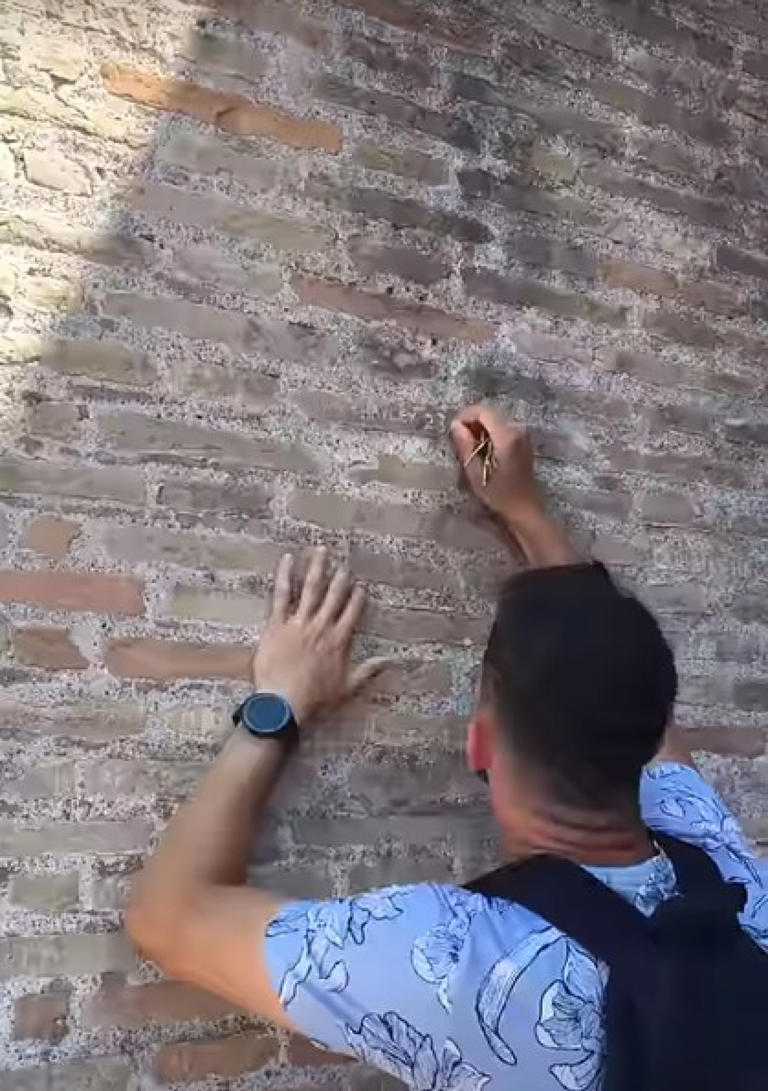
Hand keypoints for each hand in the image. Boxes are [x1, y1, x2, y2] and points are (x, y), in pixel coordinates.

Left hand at [252, 549, 386, 724]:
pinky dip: (284, 576)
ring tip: (320, 551)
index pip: (352, 613)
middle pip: (334, 596)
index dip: (357, 599)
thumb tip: (389, 661)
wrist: (284, 701)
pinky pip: (281, 595)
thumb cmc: (315, 698)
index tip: (361, 588)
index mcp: (338, 640)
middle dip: (340, 578)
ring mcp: (299, 622)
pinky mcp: (277, 623)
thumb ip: (367, 671)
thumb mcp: (347, 687)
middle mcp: (321, 626)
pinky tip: (287, 560)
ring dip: (317, 568)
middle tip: (344, 564)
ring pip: (310, 589)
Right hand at [449, 405, 542, 530]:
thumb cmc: (500, 495)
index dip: (465, 415)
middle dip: (471, 422)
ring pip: (496, 421)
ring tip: (468, 446)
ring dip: (480, 429)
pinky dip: (490, 434)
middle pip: (490, 414)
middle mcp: (517, 430)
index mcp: (507, 436)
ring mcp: (522, 436)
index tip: (453, 429)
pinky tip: (482, 450)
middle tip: (458, 439)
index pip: (483, 411)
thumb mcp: (476, 473)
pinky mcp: (523, 443)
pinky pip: (502, 429)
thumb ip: (465, 446)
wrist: (525, 510)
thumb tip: (455, 425)